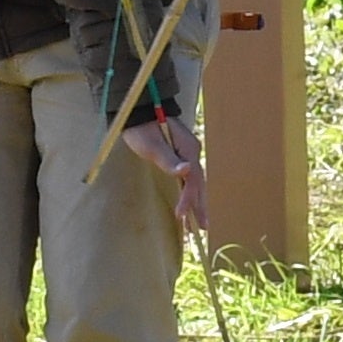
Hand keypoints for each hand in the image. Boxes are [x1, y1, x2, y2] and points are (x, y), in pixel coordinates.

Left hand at [121, 114, 209, 229]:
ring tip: (198, 223)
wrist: (139, 113)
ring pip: (195, 182)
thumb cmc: (142, 129)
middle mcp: (192, 152)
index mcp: (189, 149)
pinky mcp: (181, 156)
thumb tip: (186, 171)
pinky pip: (188, 179)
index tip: (180, 216)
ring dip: (197, 202)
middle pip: (199, 183)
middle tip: (203, 228)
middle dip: (200, 206)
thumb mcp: (152, 146)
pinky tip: (188, 204)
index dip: (188, 199)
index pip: (192, 180)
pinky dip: (190, 193)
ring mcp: (188, 154)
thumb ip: (169, 160)